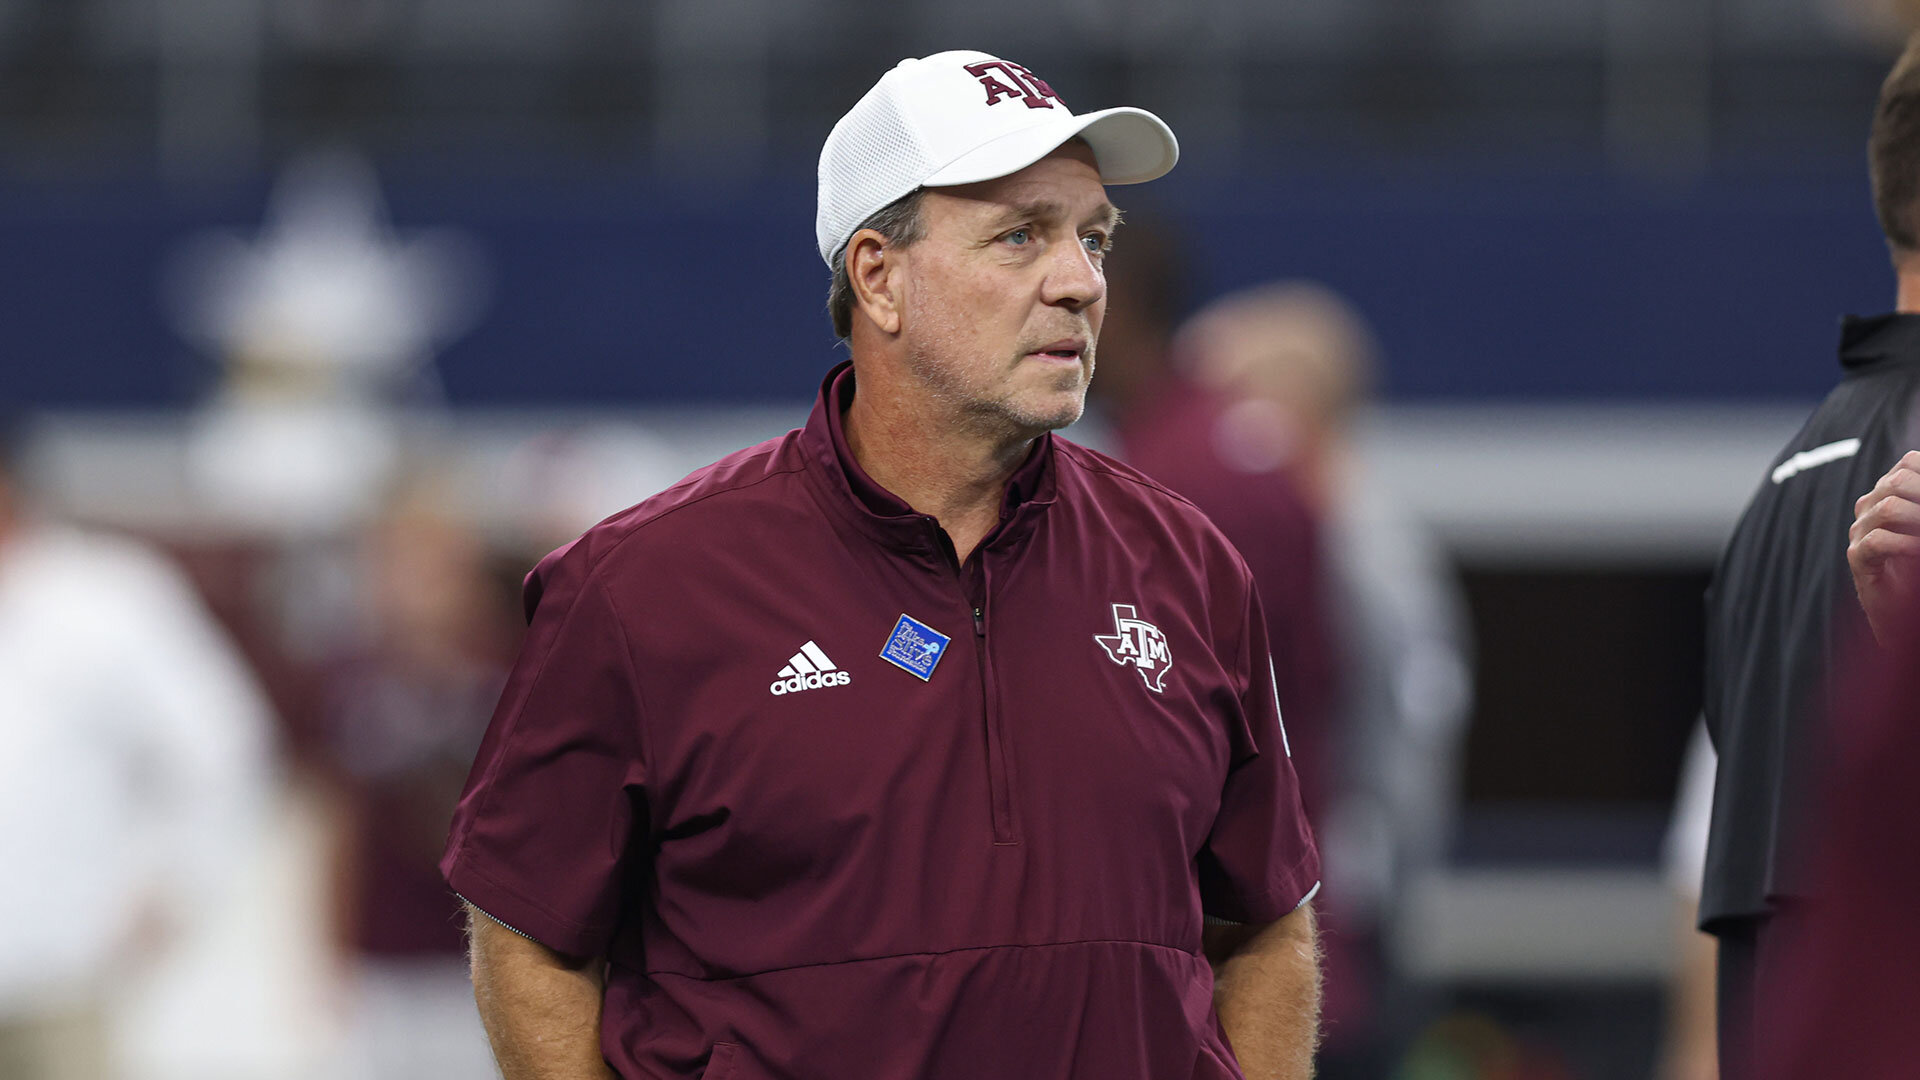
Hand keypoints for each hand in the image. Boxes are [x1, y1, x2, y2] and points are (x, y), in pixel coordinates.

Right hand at [1848, 450, 1919, 645]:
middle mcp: (1870, 508)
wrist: (1901, 614)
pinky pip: (1878, 541)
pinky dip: (1908, 546)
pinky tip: (1919, 554)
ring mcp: (1859, 532)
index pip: (1909, 464)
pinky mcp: (1857, 558)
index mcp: (1890, 493)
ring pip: (1888, 508)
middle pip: (1896, 482)